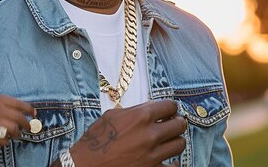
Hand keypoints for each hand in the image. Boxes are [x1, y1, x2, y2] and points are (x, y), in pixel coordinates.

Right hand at [0, 93, 34, 145]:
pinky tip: (6, 141)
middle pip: (20, 119)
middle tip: (28, 128)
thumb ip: (10, 104)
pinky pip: (1, 139)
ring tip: (16, 135)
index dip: (30, 111)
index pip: (23, 106)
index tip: (34, 115)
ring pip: (13, 129)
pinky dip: (5, 142)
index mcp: (4, 100)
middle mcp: (1, 110)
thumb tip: (26, 111)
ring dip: (17, 134)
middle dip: (27, 125)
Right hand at [68, 100, 186, 166]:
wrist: (87, 165)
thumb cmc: (96, 140)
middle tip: (172, 123)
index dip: (170, 107)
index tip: (169, 110)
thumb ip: (134, 110)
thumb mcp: (112, 116)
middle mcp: (150, 135)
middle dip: (177, 122)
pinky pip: (174, 166)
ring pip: (180, 144)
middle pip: (179, 124)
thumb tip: (150, 108)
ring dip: (176, 140)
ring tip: (170, 140)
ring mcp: (153, 154)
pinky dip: (173, 162)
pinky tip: (168, 159)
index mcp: (140, 116)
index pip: (169, 106)